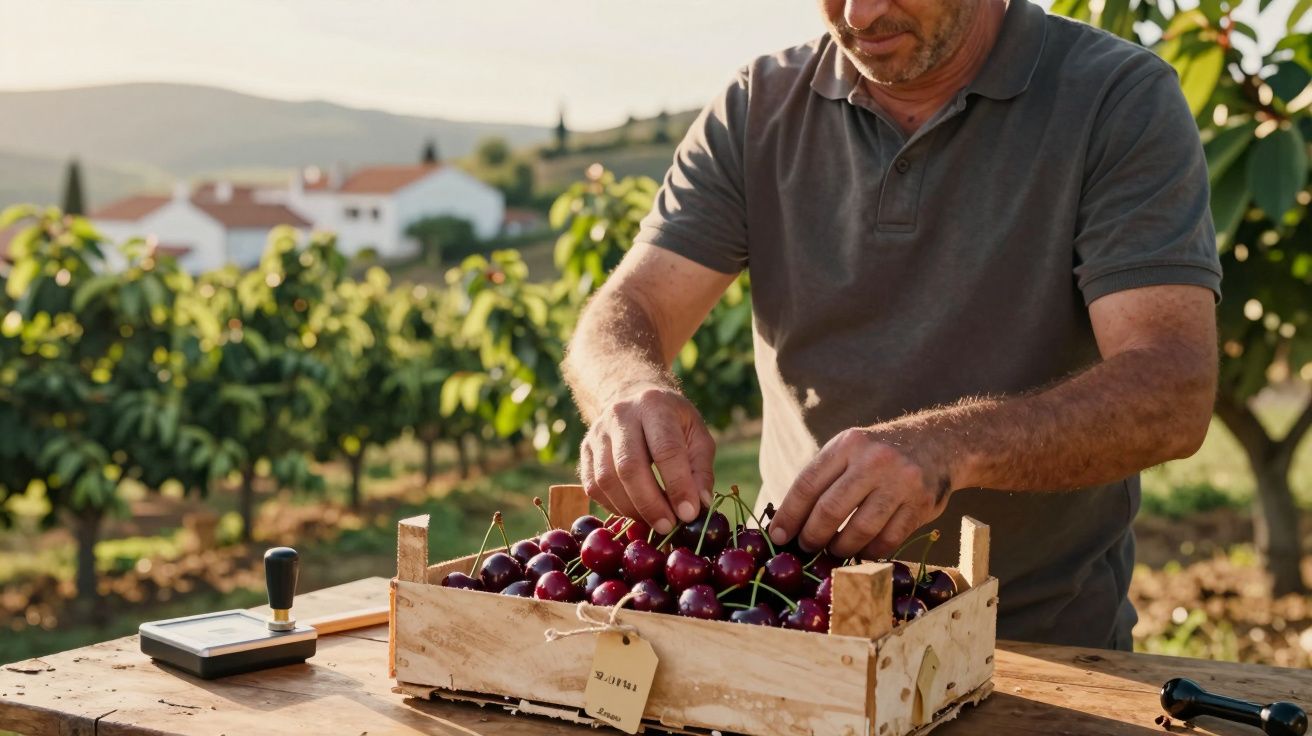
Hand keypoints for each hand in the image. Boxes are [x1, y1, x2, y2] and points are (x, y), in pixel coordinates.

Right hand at [578, 384, 715, 534]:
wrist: (635, 399)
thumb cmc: (673, 423)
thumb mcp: (697, 436)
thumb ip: (701, 470)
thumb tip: (700, 506)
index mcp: (654, 405)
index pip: (665, 450)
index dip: (678, 485)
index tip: (689, 514)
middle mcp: (620, 415)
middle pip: (629, 466)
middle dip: (650, 503)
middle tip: (668, 527)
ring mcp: (597, 433)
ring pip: (606, 480)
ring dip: (632, 509)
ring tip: (654, 522)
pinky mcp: (584, 451)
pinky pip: (593, 487)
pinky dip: (614, 507)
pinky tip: (635, 512)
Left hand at [769, 427, 952, 558]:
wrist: (940, 442)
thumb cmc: (880, 454)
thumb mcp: (850, 450)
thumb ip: (823, 478)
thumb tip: (788, 522)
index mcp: (848, 445)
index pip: (808, 484)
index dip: (789, 514)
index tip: (777, 536)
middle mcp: (874, 460)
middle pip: (830, 509)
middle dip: (812, 535)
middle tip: (805, 548)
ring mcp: (900, 482)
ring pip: (860, 530)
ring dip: (840, 548)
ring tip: (833, 551)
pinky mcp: (921, 504)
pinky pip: (888, 540)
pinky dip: (870, 552)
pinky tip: (861, 552)